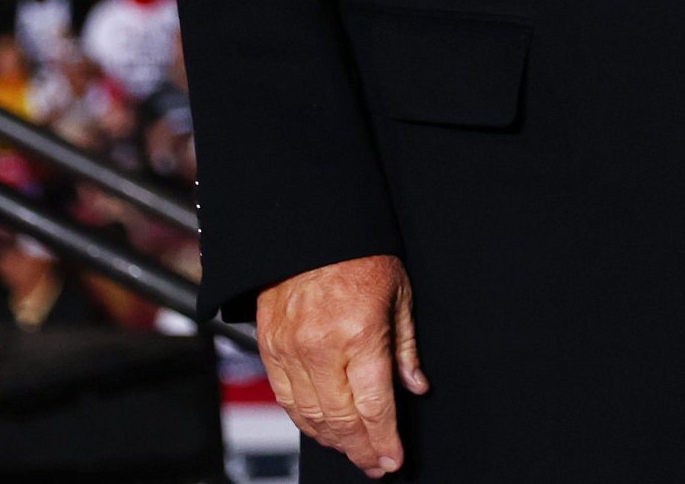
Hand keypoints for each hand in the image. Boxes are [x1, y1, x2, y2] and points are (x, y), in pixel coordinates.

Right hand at [253, 253, 427, 477]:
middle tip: (376, 464)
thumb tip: (415, 386)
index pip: (374, 407)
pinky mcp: (269, 346)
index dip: (385, 440)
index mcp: (359, 334)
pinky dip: (304, 420)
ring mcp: (289, 349)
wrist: (307, 223)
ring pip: (310, 416)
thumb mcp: (398, 292)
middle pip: (341, 420)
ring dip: (332, 440)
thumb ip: (405, 347)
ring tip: (352, 450)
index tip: (393, 459)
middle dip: (361, 449)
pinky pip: (286, 398)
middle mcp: (321, 348)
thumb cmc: (357, 252)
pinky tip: (321, 428)